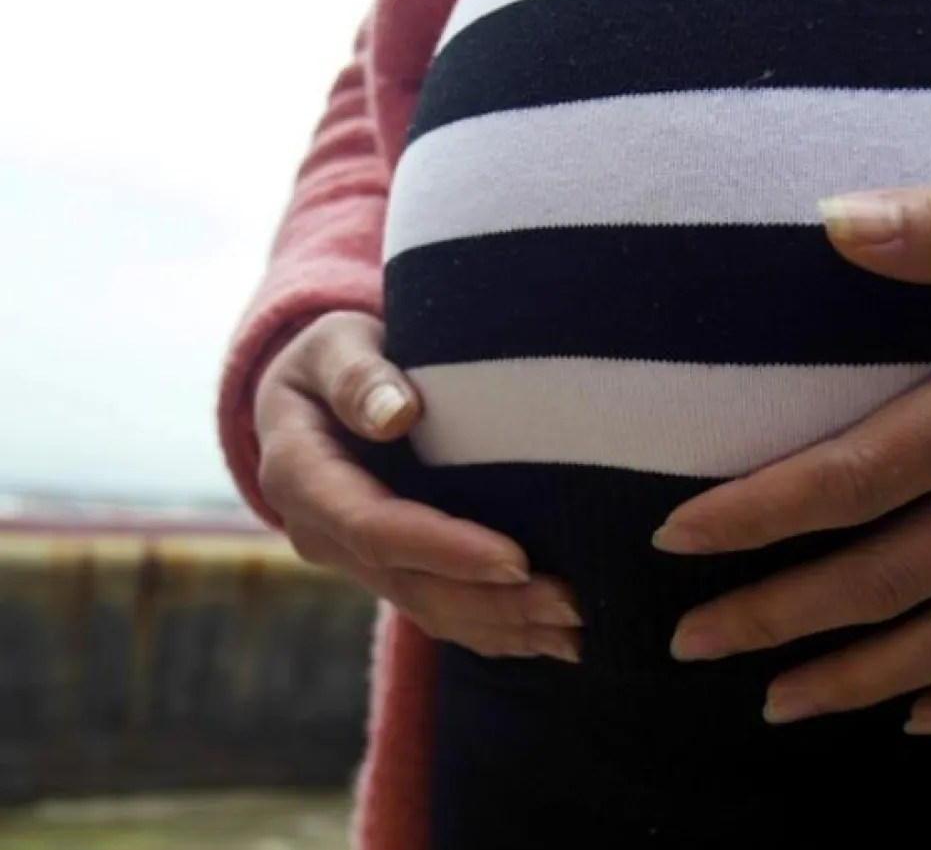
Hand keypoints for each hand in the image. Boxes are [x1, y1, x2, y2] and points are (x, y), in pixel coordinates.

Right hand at [253, 310, 581, 661]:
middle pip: (411, 584)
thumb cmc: (333, 356)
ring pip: (429, 610)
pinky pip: (440, 611)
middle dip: (493, 602)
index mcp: (301, 476)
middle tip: (570, 604)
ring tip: (576, 632)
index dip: (444, 548)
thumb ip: (357, 374)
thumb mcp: (333, 343)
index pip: (375, 528)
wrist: (308, 391)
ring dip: (503, 627)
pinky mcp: (389, 571)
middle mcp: (323, 533)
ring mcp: (355, 561)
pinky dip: (495, 632)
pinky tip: (552, 640)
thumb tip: (395, 413)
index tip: (515, 559)